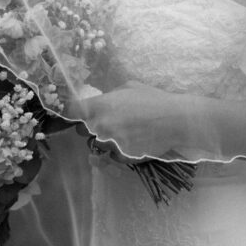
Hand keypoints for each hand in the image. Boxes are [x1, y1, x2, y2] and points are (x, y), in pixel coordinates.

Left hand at [66, 81, 184, 159]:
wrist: (175, 120)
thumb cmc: (153, 99)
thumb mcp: (129, 88)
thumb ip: (110, 96)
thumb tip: (101, 101)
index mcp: (99, 106)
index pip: (70, 111)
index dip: (71, 113)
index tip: (76, 114)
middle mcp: (99, 126)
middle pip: (79, 131)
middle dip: (89, 128)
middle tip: (105, 124)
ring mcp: (109, 143)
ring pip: (96, 145)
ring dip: (104, 141)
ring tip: (123, 134)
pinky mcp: (121, 157)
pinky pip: (112, 156)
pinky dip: (119, 152)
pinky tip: (132, 143)